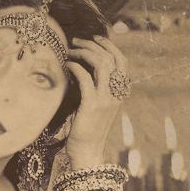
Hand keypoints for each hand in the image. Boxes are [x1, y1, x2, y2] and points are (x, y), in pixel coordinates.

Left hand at [63, 35, 127, 169]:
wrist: (87, 152)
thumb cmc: (88, 129)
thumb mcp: (97, 105)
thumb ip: (96, 88)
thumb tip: (84, 68)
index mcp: (121, 92)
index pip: (122, 61)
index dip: (109, 46)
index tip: (95, 38)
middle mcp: (116, 94)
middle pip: (111, 58)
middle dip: (93, 45)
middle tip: (76, 41)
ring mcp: (105, 100)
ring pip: (100, 64)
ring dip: (84, 53)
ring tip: (71, 51)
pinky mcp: (92, 106)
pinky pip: (85, 79)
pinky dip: (76, 68)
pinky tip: (68, 66)